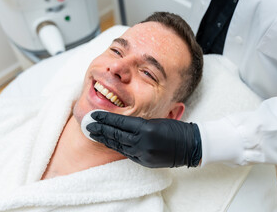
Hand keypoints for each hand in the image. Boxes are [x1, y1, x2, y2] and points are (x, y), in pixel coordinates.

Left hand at [87, 111, 201, 167]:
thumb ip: (139, 123)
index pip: (119, 123)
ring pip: (118, 145)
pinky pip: (126, 153)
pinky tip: (108, 142)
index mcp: (146, 129)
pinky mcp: (144, 161)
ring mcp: (142, 154)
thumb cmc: (175, 129)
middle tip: (86, 124)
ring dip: (104, 139)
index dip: (104, 119)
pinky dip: (116, 147)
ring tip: (93, 133)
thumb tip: (122, 122)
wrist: (190, 146)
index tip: (93, 115)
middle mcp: (142, 142)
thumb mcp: (157, 120)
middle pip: (115, 135)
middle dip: (99, 129)